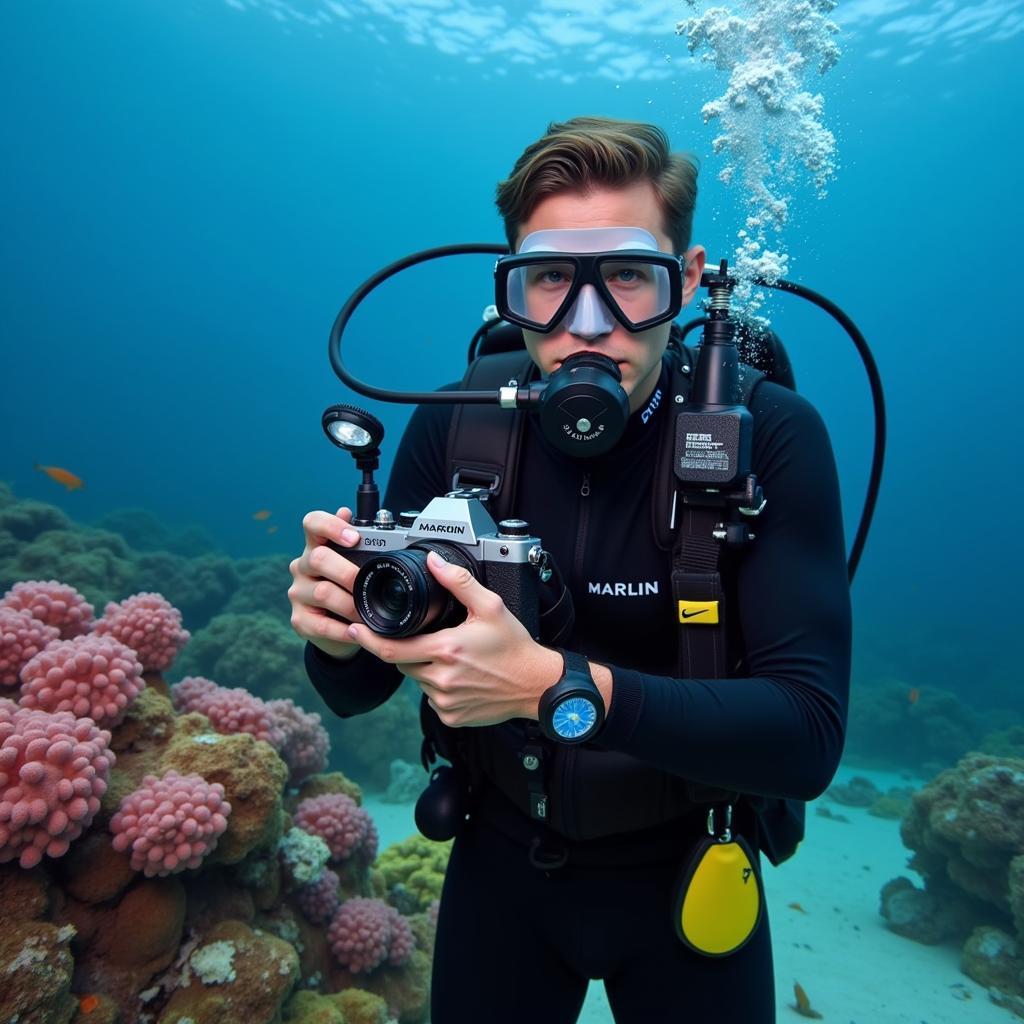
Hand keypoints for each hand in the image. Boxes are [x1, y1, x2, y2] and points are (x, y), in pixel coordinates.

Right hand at [288, 506, 366, 659]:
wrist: (344, 627)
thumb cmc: (351, 588)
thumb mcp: (357, 564)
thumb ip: (356, 540)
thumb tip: (347, 511)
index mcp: (317, 546)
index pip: (312, 524)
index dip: (330, 525)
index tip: (353, 537)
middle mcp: (303, 566)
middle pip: (318, 559)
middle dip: (347, 572)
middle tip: (369, 583)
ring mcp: (298, 594)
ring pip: (321, 592)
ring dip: (350, 604)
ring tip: (369, 612)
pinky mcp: (299, 620)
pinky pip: (321, 625)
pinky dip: (343, 629)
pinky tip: (358, 631)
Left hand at [345, 551, 562, 726]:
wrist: (536, 685)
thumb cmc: (515, 647)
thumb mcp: (490, 606)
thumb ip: (458, 582)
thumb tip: (433, 562)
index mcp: (446, 649)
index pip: (390, 648)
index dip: (367, 639)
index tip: (355, 629)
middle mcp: (441, 679)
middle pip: (401, 663)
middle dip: (404, 649)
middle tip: (428, 639)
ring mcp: (444, 702)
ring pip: (416, 681)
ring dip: (423, 668)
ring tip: (453, 658)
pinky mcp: (451, 717)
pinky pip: (431, 700)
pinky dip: (437, 688)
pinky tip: (460, 678)